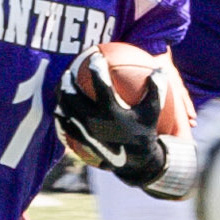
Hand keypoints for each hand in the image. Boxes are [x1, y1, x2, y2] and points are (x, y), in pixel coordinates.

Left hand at [54, 50, 167, 186]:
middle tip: (69, 70)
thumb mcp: (152, 112)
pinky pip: (65, 125)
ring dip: (62, 96)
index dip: (97, 68)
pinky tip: (60, 108)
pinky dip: (61, 115)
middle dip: (68, 81)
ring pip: (66, 109)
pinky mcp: (81, 140)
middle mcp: (96, 122)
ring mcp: (86, 132)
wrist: (135, 162)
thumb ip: (155, 90)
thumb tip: (159, 69)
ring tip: (62, 86)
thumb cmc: (145, 133)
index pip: (101, 85)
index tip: (96, 56)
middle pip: (73, 97)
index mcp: (112, 113)